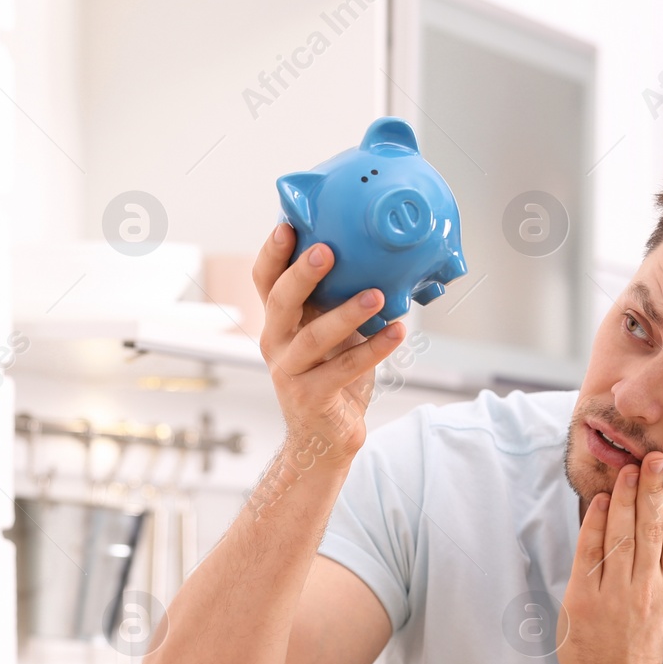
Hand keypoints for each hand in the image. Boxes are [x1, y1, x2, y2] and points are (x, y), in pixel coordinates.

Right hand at [251, 222, 403, 458]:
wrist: (324, 438)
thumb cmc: (332, 377)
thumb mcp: (329, 333)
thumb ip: (334, 301)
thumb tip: (370, 255)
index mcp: (279, 321)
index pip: (265, 280)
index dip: (272, 252)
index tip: (288, 224)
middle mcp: (276, 342)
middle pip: (281, 301)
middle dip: (303, 273)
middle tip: (328, 250)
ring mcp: (290, 372)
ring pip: (315, 337)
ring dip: (347, 313)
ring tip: (377, 295)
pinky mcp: (311, 397)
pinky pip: (344, 369)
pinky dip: (374, 349)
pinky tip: (397, 332)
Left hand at [557, 453, 662, 663]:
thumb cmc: (653, 641)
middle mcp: (647, 587)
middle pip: (651, 528)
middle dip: (653, 488)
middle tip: (654, 456)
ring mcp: (615, 593)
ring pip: (622, 536)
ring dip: (625, 499)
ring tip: (629, 469)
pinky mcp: (583, 598)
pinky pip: (590, 554)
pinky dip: (595, 525)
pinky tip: (601, 501)